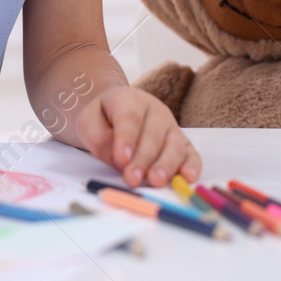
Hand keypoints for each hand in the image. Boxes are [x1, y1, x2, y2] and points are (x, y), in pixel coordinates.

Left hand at [74, 85, 200, 187]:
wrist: (113, 112)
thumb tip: (119, 161)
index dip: (126, 138)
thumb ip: (99, 139)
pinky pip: (190, 153)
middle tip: (132, 178)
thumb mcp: (88, 123)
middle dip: (143, 159)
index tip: (121, 158)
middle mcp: (155, 110)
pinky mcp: (182, 142)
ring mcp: (171, 126)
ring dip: (165, 165)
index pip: (130, 117)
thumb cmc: (102, 119)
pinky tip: (187, 177)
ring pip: (173, 145)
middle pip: (153, 134)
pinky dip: (191, 165)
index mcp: (129, 99)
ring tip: (155, 181)